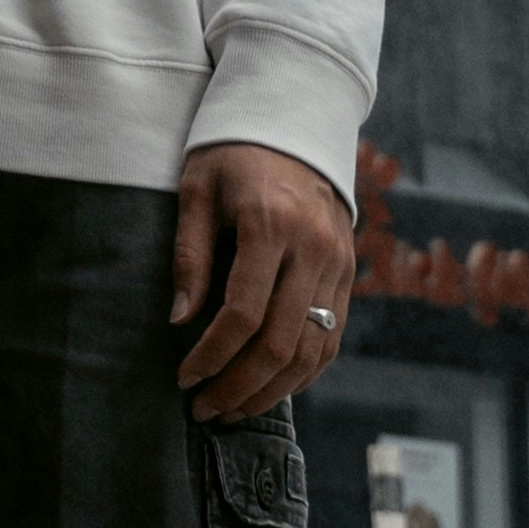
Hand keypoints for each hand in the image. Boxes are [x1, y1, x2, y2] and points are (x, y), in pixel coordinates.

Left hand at [171, 142, 355, 422]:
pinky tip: (271, 388)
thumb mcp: (198, 189)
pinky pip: (332, 338)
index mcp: (271, 223)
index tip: (183, 378)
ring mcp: (338, 262)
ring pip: (311, 350)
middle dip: (239, 386)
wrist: (294, 119)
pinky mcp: (348, 272)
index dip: (211, 355)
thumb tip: (179, 321)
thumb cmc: (233, 153)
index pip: (242, 314)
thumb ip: (189, 254)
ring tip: (233, 408)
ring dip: (271, 390)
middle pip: (280, 342)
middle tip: (204, 408)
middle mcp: (313, 248)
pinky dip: (303, 373)